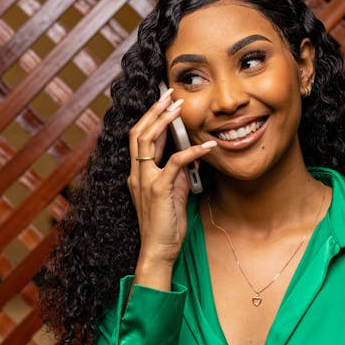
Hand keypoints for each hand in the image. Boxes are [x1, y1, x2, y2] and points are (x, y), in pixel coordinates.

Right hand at [127, 87, 215, 280]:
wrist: (158, 250)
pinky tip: (207, 145)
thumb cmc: (166, 226)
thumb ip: (178, 175)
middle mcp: (137, 173)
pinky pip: (175, 162)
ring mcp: (145, 180)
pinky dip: (193, 151)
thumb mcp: (173, 195)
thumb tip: (192, 158)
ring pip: (149, 139)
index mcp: (138, 174)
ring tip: (179, 107)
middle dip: (154, 110)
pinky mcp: (158, 189)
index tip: (164, 104)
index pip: (140, 138)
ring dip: (165, 120)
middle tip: (168, 94)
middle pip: (139, 131)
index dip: (151, 118)